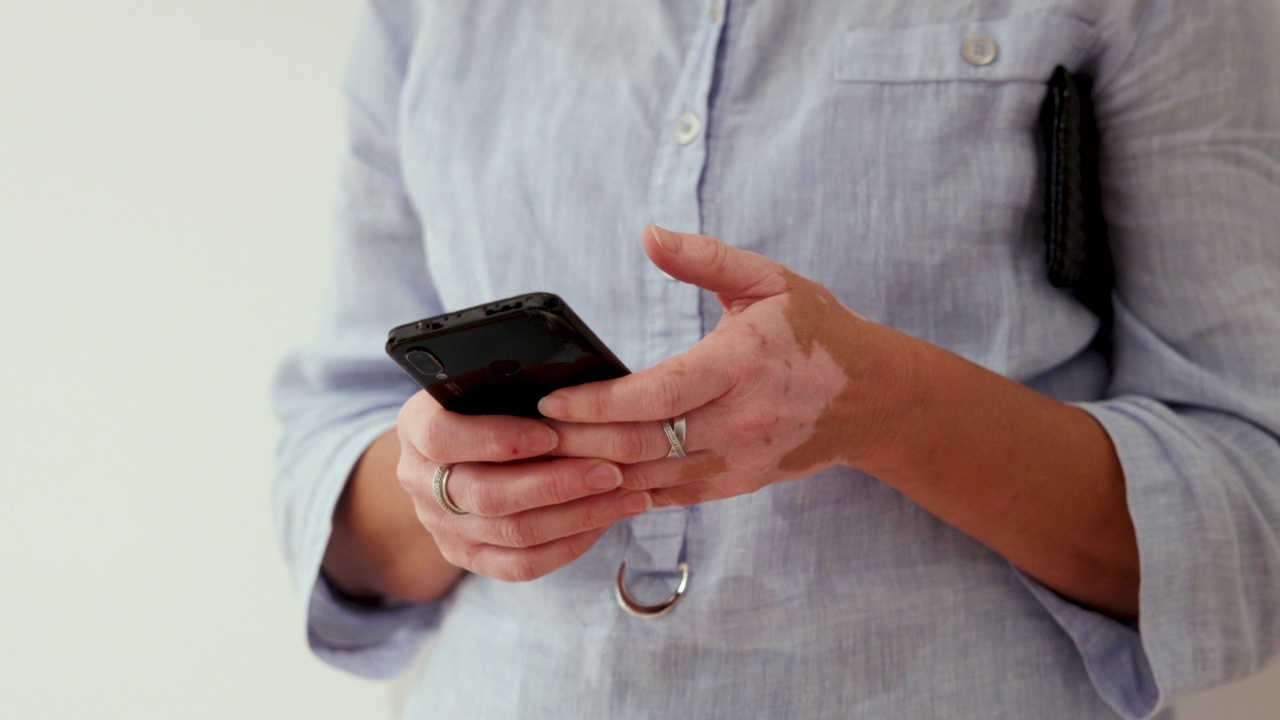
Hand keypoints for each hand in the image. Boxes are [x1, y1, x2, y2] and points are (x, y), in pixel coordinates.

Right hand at [395, 390, 652, 581]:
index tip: (551, 434)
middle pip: (486, 495)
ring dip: (577, 515)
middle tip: (610, 471)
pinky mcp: (466, 556)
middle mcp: (419, 481)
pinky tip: (604, 521)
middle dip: (556, 484)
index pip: (443, 437)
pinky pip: (520, 565)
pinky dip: (569, 545)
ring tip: (624, 495)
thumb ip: (516, 384)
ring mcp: (440, 525)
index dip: (498, 439)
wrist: (459, 450)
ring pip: (511, 534)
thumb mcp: (488, 381)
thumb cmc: (486, 401)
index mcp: (417, 427)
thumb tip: (570, 385)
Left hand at [538, 226, 919, 507]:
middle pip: (644, 444)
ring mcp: (739, 460)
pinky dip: (623, 494)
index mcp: (744, 364)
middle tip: (523, 436)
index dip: (600, 403)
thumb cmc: (816, 330)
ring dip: (591, 475)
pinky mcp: (736, 483)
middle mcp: (740, 420)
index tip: (551, 400)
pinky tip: (584, 487)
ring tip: (537, 464)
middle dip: (577, 444)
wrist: (873, 398)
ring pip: (650, 478)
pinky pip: (669, 497)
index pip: (661, 395)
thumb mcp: (769, 279)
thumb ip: (705, 258)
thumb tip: (647, 234)